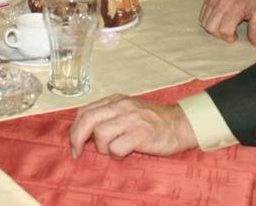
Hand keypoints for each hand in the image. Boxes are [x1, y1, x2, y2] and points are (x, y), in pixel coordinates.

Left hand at [69, 94, 197, 158]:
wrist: (181, 124)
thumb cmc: (153, 121)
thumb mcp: (128, 110)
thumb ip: (108, 115)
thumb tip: (84, 132)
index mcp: (115, 100)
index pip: (84, 111)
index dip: (74, 129)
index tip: (74, 144)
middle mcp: (121, 106)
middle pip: (87, 120)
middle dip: (77, 139)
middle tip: (78, 152)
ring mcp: (132, 119)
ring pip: (100, 135)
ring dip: (102, 148)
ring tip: (113, 150)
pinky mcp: (141, 134)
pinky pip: (116, 147)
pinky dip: (116, 154)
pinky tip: (124, 153)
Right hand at [199, 0, 255, 44]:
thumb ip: (255, 30)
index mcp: (235, 8)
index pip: (224, 30)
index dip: (230, 38)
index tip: (236, 36)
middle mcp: (222, 3)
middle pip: (211, 28)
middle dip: (219, 35)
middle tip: (229, 31)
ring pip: (204, 22)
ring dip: (213, 28)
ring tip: (223, 25)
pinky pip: (202, 14)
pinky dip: (207, 20)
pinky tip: (218, 19)